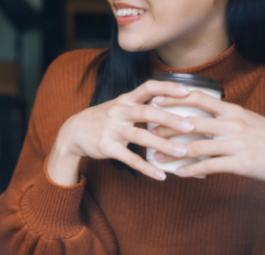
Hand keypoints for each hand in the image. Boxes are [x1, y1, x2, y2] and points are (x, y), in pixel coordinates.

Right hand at [47, 80, 194, 185]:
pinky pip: (129, 158)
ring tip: (182, 153)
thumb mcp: (118, 106)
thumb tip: (171, 105)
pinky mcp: (106, 147)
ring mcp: (112, 129)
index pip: (148, 87)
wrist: (72, 131)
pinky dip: (146, 168)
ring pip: (140, 136)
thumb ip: (140, 105)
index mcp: (124, 100)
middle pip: (146, 111)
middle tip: (191, 126)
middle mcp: (119, 112)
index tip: (187, 92)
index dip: (167, 88)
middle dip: (170, 118)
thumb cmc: (102, 118)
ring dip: (163, 144)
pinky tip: (161, 175)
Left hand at [149, 92, 264, 184]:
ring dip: (173, 151)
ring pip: (196, 145)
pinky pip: (210, 166)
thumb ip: (226, 117)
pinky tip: (179, 173)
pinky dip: (192, 170)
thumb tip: (203, 115)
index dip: (175, 97)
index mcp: (232, 110)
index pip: (198, 98)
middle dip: (166, 125)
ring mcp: (236, 144)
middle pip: (191, 122)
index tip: (155, 97)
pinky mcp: (241, 163)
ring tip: (155, 155)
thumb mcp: (249, 120)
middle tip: (147, 127)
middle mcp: (231, 124)